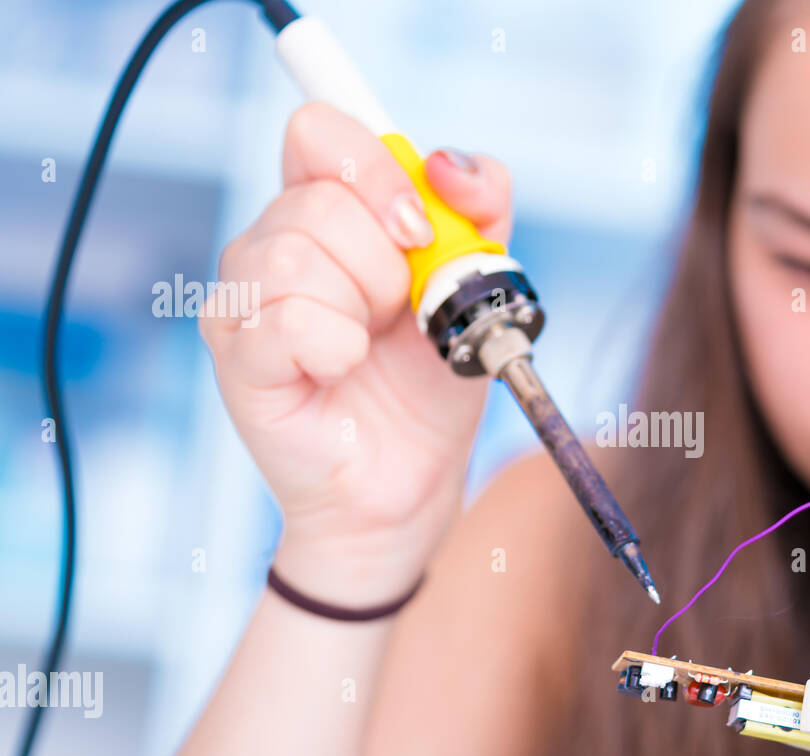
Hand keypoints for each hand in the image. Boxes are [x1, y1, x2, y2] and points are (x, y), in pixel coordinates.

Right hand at [200, 102, 512, 600]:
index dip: (377, 169)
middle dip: (386, 263)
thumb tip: (446, 162)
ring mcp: (244, 301)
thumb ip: (481, 207)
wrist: (414, 478)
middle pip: (314, 198)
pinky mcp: (237, 357)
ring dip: (362, 308)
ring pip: (295, 256)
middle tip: (395, 315)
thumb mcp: (475, 285)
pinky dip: (336, 348)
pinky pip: (284, 320)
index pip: (319, 132)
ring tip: (368, 346)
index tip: (419, 228)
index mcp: (325, 213)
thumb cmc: (431, 384)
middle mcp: (272, 244)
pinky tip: (342, 371)